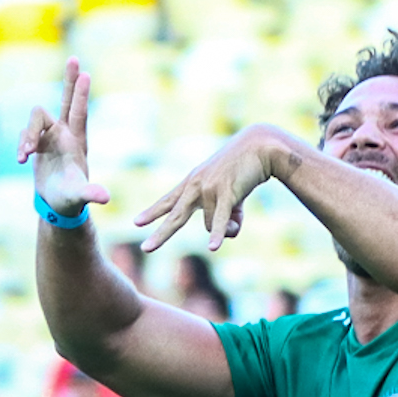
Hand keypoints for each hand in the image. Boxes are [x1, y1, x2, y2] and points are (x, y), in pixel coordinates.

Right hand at [17, 58, 110, 218]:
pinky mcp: (37, 143)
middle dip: (69, 80)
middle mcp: (64, 134)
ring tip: (26, 156)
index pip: (79, 112)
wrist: (58, 205)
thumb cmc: (71, 200)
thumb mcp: (80, 196)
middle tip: (75, 59)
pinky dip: (21, 144)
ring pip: (35, 118)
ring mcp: (49, 136)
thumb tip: (105, 197)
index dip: (80, 94)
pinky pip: (24, 135)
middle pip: (66, 100)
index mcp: (77, 141)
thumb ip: (90, 194)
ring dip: (28, 135)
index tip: (85, 73)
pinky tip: (22, 160)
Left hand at [135, 125, 282, 253]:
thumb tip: (223, 237)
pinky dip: (217, 234)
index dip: (153, 212)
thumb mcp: (230, 196)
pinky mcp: (225, 193)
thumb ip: (226, 220)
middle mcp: (196, 186)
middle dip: (161, 234)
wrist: (260, 147)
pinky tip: (213, 247)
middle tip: (145, 249)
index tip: (137, 223)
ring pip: (211, 224)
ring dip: (227, 227)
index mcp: (193, 183)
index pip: (169, 201)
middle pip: (176, 217)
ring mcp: (208, 189)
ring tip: (240, 211)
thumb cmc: (244, 171)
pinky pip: (219, 220)